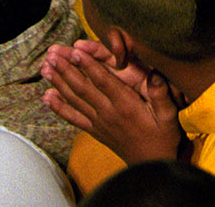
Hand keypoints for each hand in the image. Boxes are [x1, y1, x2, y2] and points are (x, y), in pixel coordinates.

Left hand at [41, 42, 182, 163]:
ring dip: (58, 83)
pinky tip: (46, 97)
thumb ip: (161, 94)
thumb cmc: (163, 135)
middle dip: (66, 69)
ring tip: (45, 68)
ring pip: (74, 100)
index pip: (103, 81)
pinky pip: (73, 118)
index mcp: (125, 105)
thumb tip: (155, 73)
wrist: (150, 164)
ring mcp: (99, 122)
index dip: (89, 65)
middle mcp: (108, 112)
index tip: (75, 50)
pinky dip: (59, 107)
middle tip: (52, 54)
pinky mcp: (94, 130)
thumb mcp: (169, 115)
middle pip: (83, 87)